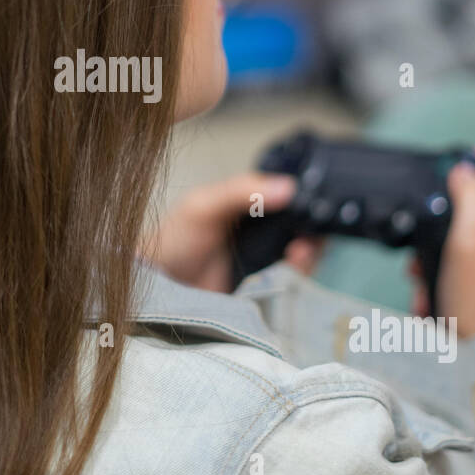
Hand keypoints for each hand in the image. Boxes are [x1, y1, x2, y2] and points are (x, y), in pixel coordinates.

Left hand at [140, 173, 325, 291]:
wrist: (157, 288)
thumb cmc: (174, 240)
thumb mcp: (204, 206)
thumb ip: (241, 191)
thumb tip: (287, 187)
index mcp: (248, 204)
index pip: (290, 197)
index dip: (307, 201)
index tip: (316, 206)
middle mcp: (261, 231)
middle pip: (303, 227)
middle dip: (314, 231)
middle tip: (309, 238)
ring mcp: (264, 260)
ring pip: (303, 254)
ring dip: (310, 253)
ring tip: (300, 253)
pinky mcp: (263, 287)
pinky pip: (292, 281)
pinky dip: (299, 275)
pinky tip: (293, 269)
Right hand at [409, 142, 474, 335]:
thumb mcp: (468, 243)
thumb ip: (469, 199)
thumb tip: (465, 170)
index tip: (469, 160)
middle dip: (449, 219)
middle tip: (426, 239)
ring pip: (474, 242)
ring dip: (441, 256)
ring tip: (422, 280)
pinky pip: (472, 273)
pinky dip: (449, 280)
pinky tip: (432, 302)